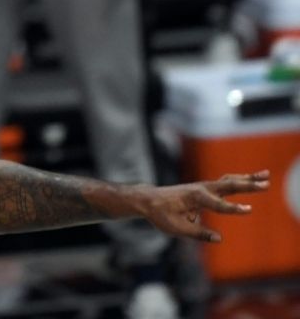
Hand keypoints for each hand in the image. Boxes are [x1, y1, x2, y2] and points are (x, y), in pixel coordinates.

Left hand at [139, 171, 268, 241]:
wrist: (148, 200)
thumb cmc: (160, 214)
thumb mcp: (176, 228)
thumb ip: (198, 233)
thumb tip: (218, 239)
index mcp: (193, 197)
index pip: (217, 204)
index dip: (233, 208)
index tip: (249, 209)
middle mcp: (201, 189)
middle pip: (228, 185)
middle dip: (247, 185)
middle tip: (266, 184)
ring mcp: (203, 187)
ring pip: (229, 181)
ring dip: (248, 178)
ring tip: (266, 175)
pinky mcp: (205, 189)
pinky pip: (225, 182)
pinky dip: (239, 179)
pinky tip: (252, 177)